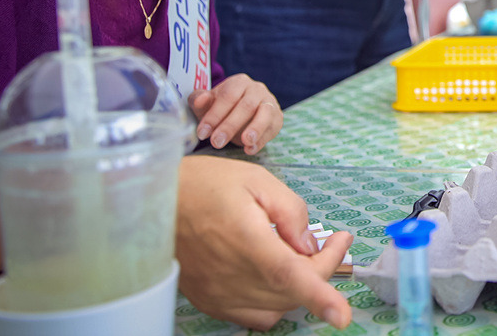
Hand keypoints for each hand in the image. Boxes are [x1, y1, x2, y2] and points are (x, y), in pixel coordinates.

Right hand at [176, 155, 353, 330]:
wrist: (154, 201)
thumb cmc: (206, 184)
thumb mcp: (257, 180)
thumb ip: (291, 212)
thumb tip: (310, 245)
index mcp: (246, 239)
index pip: (288, 276)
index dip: (319, 296)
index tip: (342, 314)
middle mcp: (230, 274)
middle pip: (291, 290)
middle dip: (323, 267)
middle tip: (332, 241)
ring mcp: (218, 293)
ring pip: (277, 305)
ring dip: (300, 285)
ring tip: (302, 253)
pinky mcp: (209, 301)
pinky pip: (254, 315)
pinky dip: (275, 301)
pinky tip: (277, 274)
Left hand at [188, 74, 282, 154]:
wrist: (240, 115)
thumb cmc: (221, 108)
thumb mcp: (207, 104)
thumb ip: (199, 100)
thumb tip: (199, 99)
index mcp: (239, 82)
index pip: (228, 96)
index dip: (214, 114)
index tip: (202, 133)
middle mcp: (257, 89)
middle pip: (246, 106)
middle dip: (230, 126)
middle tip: (216, 142)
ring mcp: (269, 103)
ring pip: (265, 113)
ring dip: (255, 129)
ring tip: (245, 141)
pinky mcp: (277, 118)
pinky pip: (272, 128)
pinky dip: (262, 140)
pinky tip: (250, 149)